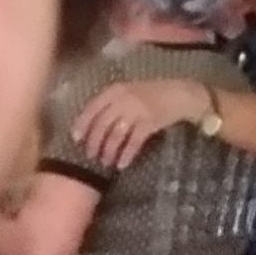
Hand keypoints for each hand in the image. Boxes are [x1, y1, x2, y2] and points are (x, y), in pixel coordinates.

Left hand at [69, 77, 213, 166]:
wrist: (180, 94)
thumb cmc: (152, 94)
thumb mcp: (128, 91)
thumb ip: (112, 103)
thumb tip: (93, 124)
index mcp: (115, 90)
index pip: (92, 108)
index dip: (82, 124)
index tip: (75, 139)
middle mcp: (123, 99)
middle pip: (102, 124)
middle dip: (94, 142)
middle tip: (91, 156)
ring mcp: (137, 110)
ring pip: (116, 135)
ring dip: (109, 151)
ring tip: (105, 162)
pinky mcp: (149, 122)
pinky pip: (133, 142)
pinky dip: (126, 154)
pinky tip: (122, 164)